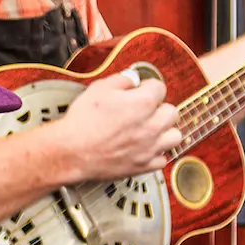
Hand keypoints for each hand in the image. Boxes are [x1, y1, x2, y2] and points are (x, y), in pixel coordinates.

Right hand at [47, 72, 180, 182]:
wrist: (70, 152)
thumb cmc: (82, 121)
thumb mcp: (98, 89)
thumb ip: (121, 80)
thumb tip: (132, 79)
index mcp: (143, 103)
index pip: (159, 87)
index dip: (147, 87)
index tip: (139, 91)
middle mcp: (152, 125)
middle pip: (171, 112)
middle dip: (159, 109)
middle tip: (144, 111)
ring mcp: (150, 147)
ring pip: (174, 136)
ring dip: (165, 131)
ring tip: (150, 130)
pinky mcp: (143, 165)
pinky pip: (162, 159)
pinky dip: (156, 154)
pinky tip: (144, 149)